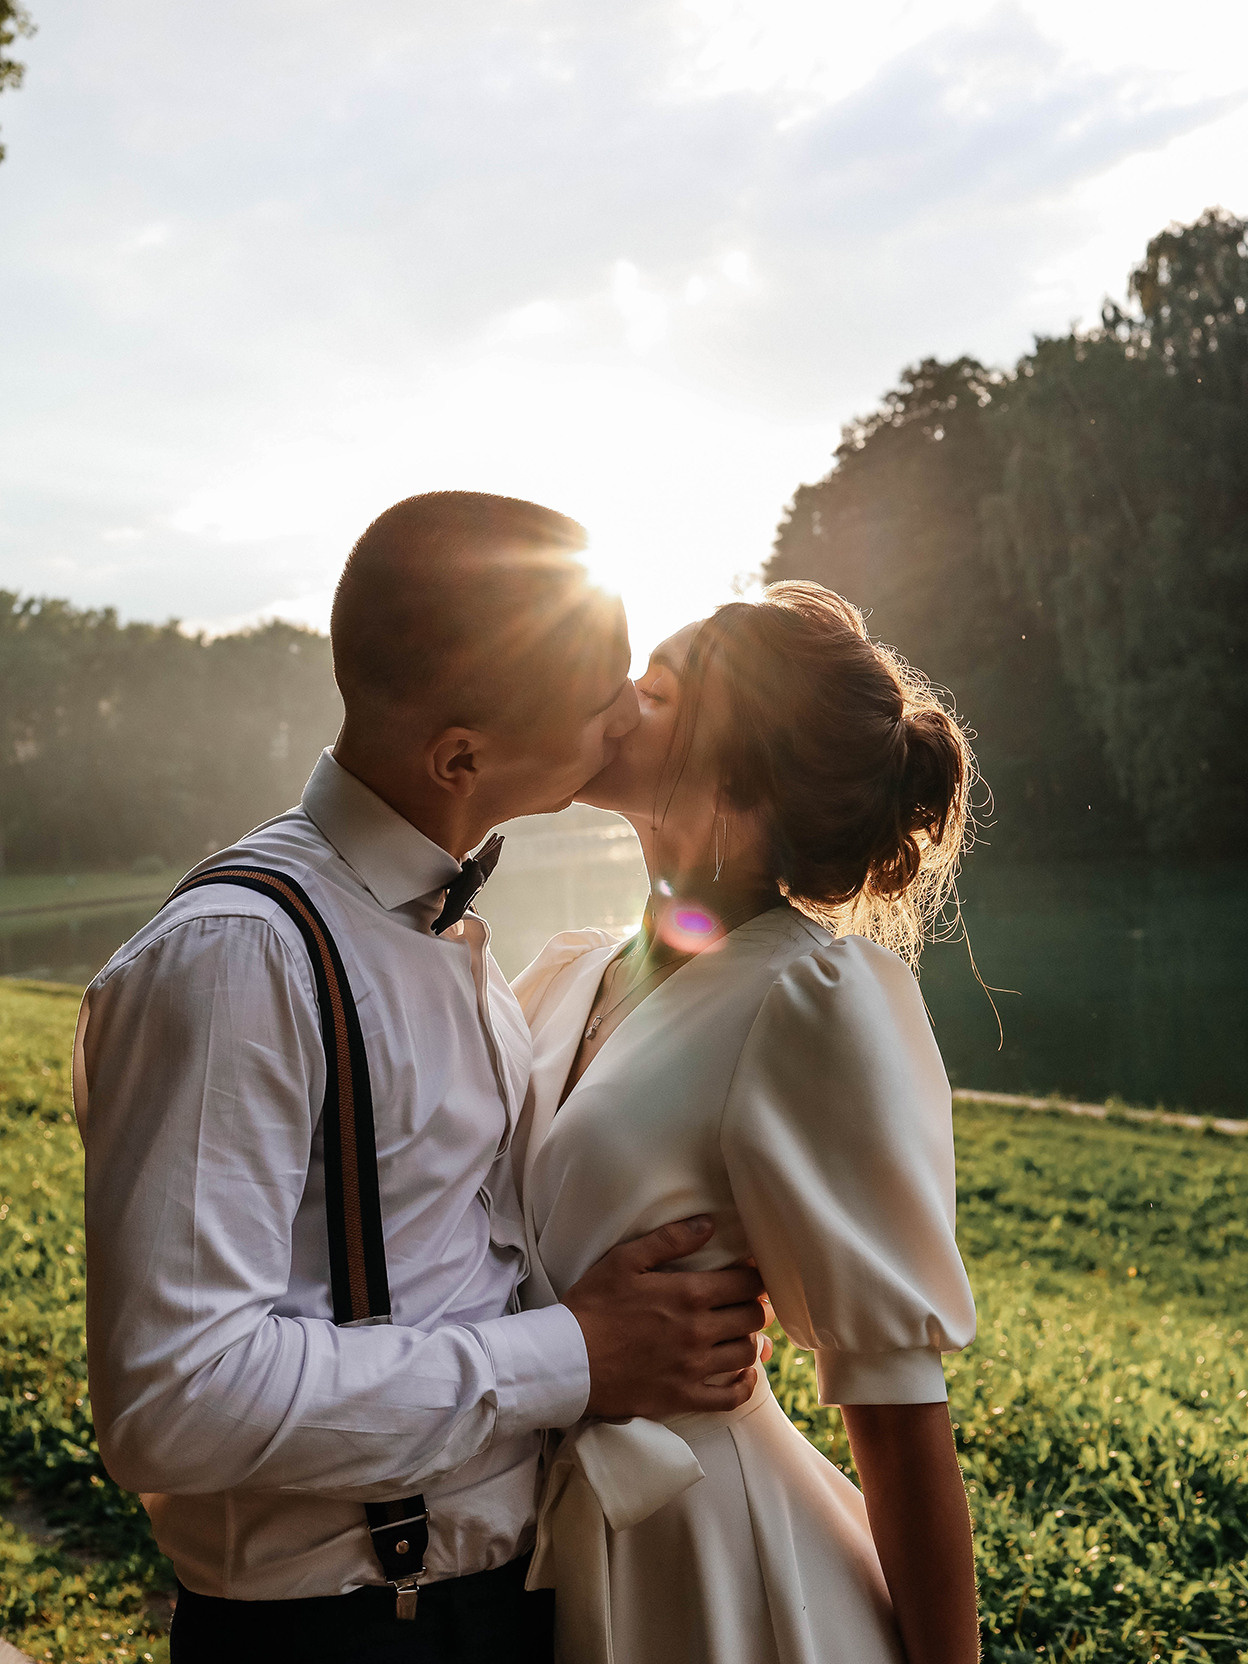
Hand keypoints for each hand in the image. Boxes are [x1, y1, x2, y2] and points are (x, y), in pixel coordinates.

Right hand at [562, 1216, 766, 1419]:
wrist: (566, 1361)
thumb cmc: (592, 1306)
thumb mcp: (624, 1260)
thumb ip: (669, 1239)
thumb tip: (708, 1224)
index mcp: (688, 1294)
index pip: (746, 1284)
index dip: (756, 1278)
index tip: (753, 1276)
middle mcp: (698, 1331)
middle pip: (752, 1318)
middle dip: (756, 1307)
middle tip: (748, 1302)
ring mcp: (692, 1367)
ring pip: (745, 1354)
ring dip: (750, 1341)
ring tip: (742, 1333)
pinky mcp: (682, 1397)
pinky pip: (729, 1398)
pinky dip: (744, 1386)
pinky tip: (744, 1374)